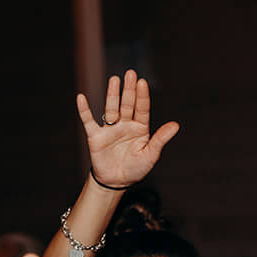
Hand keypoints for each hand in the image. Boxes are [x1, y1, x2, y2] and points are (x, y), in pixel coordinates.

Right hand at [75, 69, 179, 188]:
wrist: (117, 182)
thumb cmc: (136, 169)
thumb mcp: (151, 155)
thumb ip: (161, 139)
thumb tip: (175, 125)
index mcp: (140, 128)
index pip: (142, 109)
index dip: (142, 96)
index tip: (142, 83)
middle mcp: (125, 125)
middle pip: (127, 104)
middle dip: (129, 90)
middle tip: (130, 74)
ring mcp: (110, 129)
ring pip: (111, 108)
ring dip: (112, 95)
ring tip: (115, 80)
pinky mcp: (96, 136)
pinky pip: (88, 121)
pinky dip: (84, 110)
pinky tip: (81, 97)